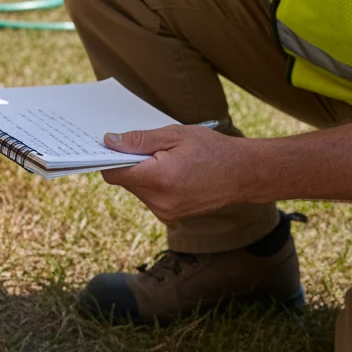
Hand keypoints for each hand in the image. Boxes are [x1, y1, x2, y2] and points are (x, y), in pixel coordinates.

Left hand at [99, 125, 257, 221]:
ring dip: (142, 174)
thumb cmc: (212, 149)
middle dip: (129, 163)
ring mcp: (165, 212)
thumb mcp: (175, 135)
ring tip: (166, 159)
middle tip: (148, 148)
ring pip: (136, 190)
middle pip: (125, 181)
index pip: (114, 173)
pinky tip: (172, 172)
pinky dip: (153, 184)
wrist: (244, 174)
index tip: (108, 146)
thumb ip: (139, 140)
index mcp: (159, 178)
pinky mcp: (170, 216)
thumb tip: (109, 141)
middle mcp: (160, 201)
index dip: (107, 158)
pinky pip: (149, 197)